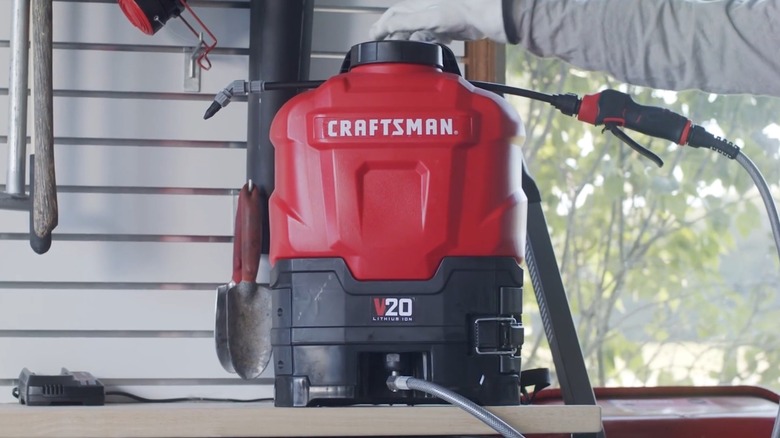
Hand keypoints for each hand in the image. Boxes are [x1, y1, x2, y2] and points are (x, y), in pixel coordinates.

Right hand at [369, 0, 506, 44]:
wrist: (485, 17)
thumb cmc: (461, 11)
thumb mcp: (428, 17)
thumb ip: (405, 21)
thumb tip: (385, 26)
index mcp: (418, 4)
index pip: (393, 13)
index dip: (382, 25)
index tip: (374, 36)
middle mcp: (425, 10)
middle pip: (404, 23)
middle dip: (395, 35)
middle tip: (385, 46)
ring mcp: (436, 19)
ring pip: (417, 31)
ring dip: (411, 41)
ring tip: (405, 50)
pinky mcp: (446, 28)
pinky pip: (431, 37)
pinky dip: (428, 43)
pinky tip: (429, 47)